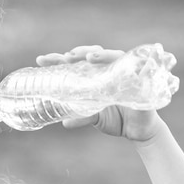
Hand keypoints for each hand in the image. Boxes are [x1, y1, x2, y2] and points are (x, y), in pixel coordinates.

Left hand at [36, 45, 165, 142]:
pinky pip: (139, 69)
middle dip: (79, 53)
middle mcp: (109, 71)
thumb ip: (82, 117)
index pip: (76, 64)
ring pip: (114, 56)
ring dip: (103, 54)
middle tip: (66, 57)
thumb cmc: (117, 119)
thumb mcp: (97, 118)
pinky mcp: (141, 81)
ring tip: (89, 57)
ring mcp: (125, 73)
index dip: (59, 60)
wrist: (140, 131)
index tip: (41, 60)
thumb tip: (65, 123)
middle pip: (94, 54)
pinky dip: (133, 65)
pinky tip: (123, 63)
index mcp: (94, 77)